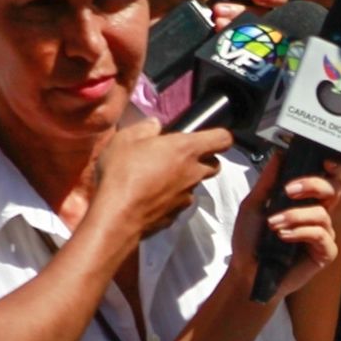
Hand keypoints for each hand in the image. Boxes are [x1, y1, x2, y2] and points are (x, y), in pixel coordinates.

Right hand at [90, 119, 232, 236]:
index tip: (206, 137)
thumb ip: (145, 128)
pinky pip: (179, 203)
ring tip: (157, 179)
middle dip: (203, 160)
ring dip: (184, 180)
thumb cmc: (122, 172)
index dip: (219, 137)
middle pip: (214, 164)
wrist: (117, 216)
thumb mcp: (126, 139)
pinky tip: (149, 198)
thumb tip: (155, 125)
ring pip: (195, 185)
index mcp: (188, 149)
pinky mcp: (176, 216)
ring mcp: (187, 196)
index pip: (223, 139)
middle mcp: (194, 173)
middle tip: (179, 157)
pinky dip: (170, 199)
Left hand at [230, 155, 339, 300]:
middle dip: (312, 185)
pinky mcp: (325, 253)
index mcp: (304, 203)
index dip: (327, 170)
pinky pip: (320, 234)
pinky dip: (300, 232)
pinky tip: (283, 236)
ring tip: (273, 224)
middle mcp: (318, 216)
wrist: (245, 272)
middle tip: (288, 190)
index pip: (323, 181)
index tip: (320, 162)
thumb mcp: (253, 206)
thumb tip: (279, 155)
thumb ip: (267, 182)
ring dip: (295, 215)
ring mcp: (323, 234)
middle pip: (332, 190)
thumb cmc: (250, 241)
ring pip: (322, 213)